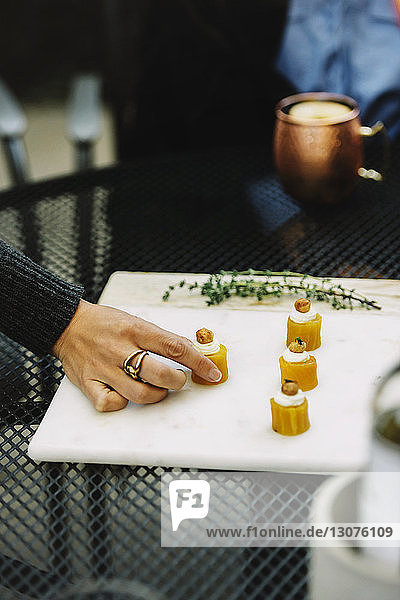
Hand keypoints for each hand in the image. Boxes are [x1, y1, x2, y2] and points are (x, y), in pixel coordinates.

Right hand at [52, 300, 221, 411]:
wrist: (68, 324)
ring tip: (157, 389)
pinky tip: (125, 394)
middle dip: (177, 381)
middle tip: (178, 380)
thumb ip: (161, 338)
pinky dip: (122, 403)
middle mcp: (120, 349)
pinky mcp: (88, 383)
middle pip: (159, 374)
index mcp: (135, 330)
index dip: (198, 362)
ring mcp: (104, 368)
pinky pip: (110, 403)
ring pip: (139, 394)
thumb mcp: (136, 321)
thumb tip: (191, 352)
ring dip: (156, 395)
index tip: (212, 373)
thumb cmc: (106, 323)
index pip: (175, 347)